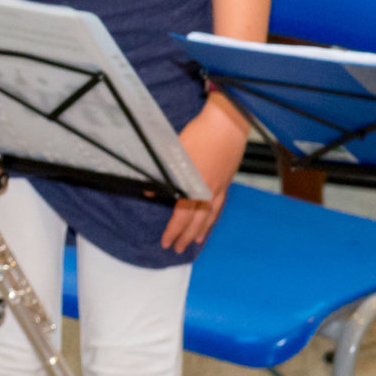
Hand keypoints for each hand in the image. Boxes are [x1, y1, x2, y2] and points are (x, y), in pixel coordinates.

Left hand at [161, 101, 247, 253]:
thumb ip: (162, 175)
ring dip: (202, 230)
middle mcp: (207, 191)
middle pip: (196, 220)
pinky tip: (212, 218)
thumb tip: (148, 190)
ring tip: (196, 242)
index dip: (173, 231)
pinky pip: (219, 204)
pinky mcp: (226, 180)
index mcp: (193, 186)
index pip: (181, 216)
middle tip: (179, 250)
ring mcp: (219, 187)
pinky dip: (214, 215)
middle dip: (186, 236)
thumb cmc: (199, 136)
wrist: (226, 125)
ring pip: (210, 215)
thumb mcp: (173, 154)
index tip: (166, 243)